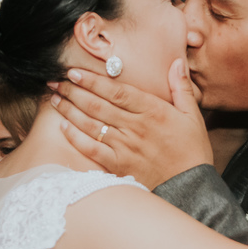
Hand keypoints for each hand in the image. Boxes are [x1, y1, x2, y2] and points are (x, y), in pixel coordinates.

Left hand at [49, 60, 213, 188]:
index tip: (75, 71)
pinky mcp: (119, 165)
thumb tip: (175, 62)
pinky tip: (64, 127)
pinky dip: (76, 138)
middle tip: (56, 80)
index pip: (116, 91)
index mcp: (153, 111)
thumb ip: (181, 87)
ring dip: (70, 110)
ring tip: (55, 98)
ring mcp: (125, 147)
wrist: (191, 187)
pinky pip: (92, 150)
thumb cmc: (192, 150)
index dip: (93, 80)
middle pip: (98, 105)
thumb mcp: (192, 115)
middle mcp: (135, 127)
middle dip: (74, 91)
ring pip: (91, 124)